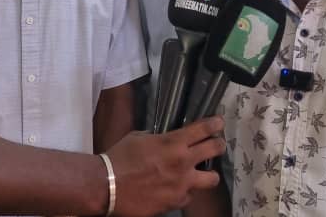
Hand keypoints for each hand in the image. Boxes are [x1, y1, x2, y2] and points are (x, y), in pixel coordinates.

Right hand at [107, 116, 224, 216]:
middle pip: (215, 149)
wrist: (106, 186)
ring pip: (211, 179)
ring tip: (202, 174)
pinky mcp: (174, 203)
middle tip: (218, 144)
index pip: (204, 128)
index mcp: (174, 143)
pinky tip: (176, 190)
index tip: (219, 123)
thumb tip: (164, 139)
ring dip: (208, 175)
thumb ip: (158, 138)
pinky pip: (187, 196)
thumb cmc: (119, 158)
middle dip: (219, 145)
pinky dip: (183, 193)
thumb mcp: (139, 137)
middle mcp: (183, 162)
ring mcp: (181, 185)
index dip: (215, 124)